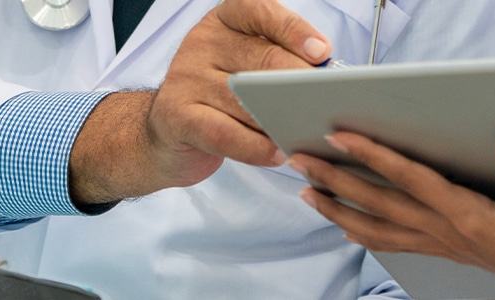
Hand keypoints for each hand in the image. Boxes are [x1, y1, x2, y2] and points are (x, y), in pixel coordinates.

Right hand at [147, 0, 329, 182]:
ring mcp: (186, 77)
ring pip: (248, 101)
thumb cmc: (219, 94)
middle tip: (325, 104)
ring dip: (282, 120)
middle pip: (263, 58)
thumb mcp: (246, 64)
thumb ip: (279, 61)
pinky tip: (276, 153)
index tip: (321, 53)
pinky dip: (256, 147)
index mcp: (225, 20)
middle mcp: (203, 42)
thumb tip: (324, 77)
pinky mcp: (177, 115)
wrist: (169, 129)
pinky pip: (225, 133)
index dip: (294, 31)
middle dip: (300, 83)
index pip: (261, 12)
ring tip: (306, 133)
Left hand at [287, 132, 494, 299]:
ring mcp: (443, 244)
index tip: (341, 135)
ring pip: (377, 228)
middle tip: (300, 159)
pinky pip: (393, 242)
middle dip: (336, 179)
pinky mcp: (447, 250)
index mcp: (468, 215)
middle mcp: (447, 231)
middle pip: (379, 202)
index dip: (373, 155)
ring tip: (308, 193)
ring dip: (338, 209)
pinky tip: (347, 226)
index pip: (409, 178)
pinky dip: (364, 233)